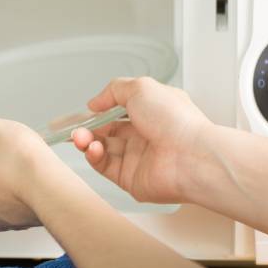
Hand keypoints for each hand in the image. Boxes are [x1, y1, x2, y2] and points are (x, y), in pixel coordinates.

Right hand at [72, 77, 211, 202]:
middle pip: (107, 132)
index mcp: (151, 112)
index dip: (98, 112)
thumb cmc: (175, 121)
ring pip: (103, 149)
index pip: (118, 112)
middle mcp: (145, 135)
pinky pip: (105, 167)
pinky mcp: (131, 179)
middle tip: (77, 128)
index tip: (82, 113)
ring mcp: (138, 158)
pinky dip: (94, 157)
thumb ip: (114, 90)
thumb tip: (95, 102)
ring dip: (87, 142)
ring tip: (80, 138)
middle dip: (88, 128)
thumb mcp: (141, 88)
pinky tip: (93, 149)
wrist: (191, 157)